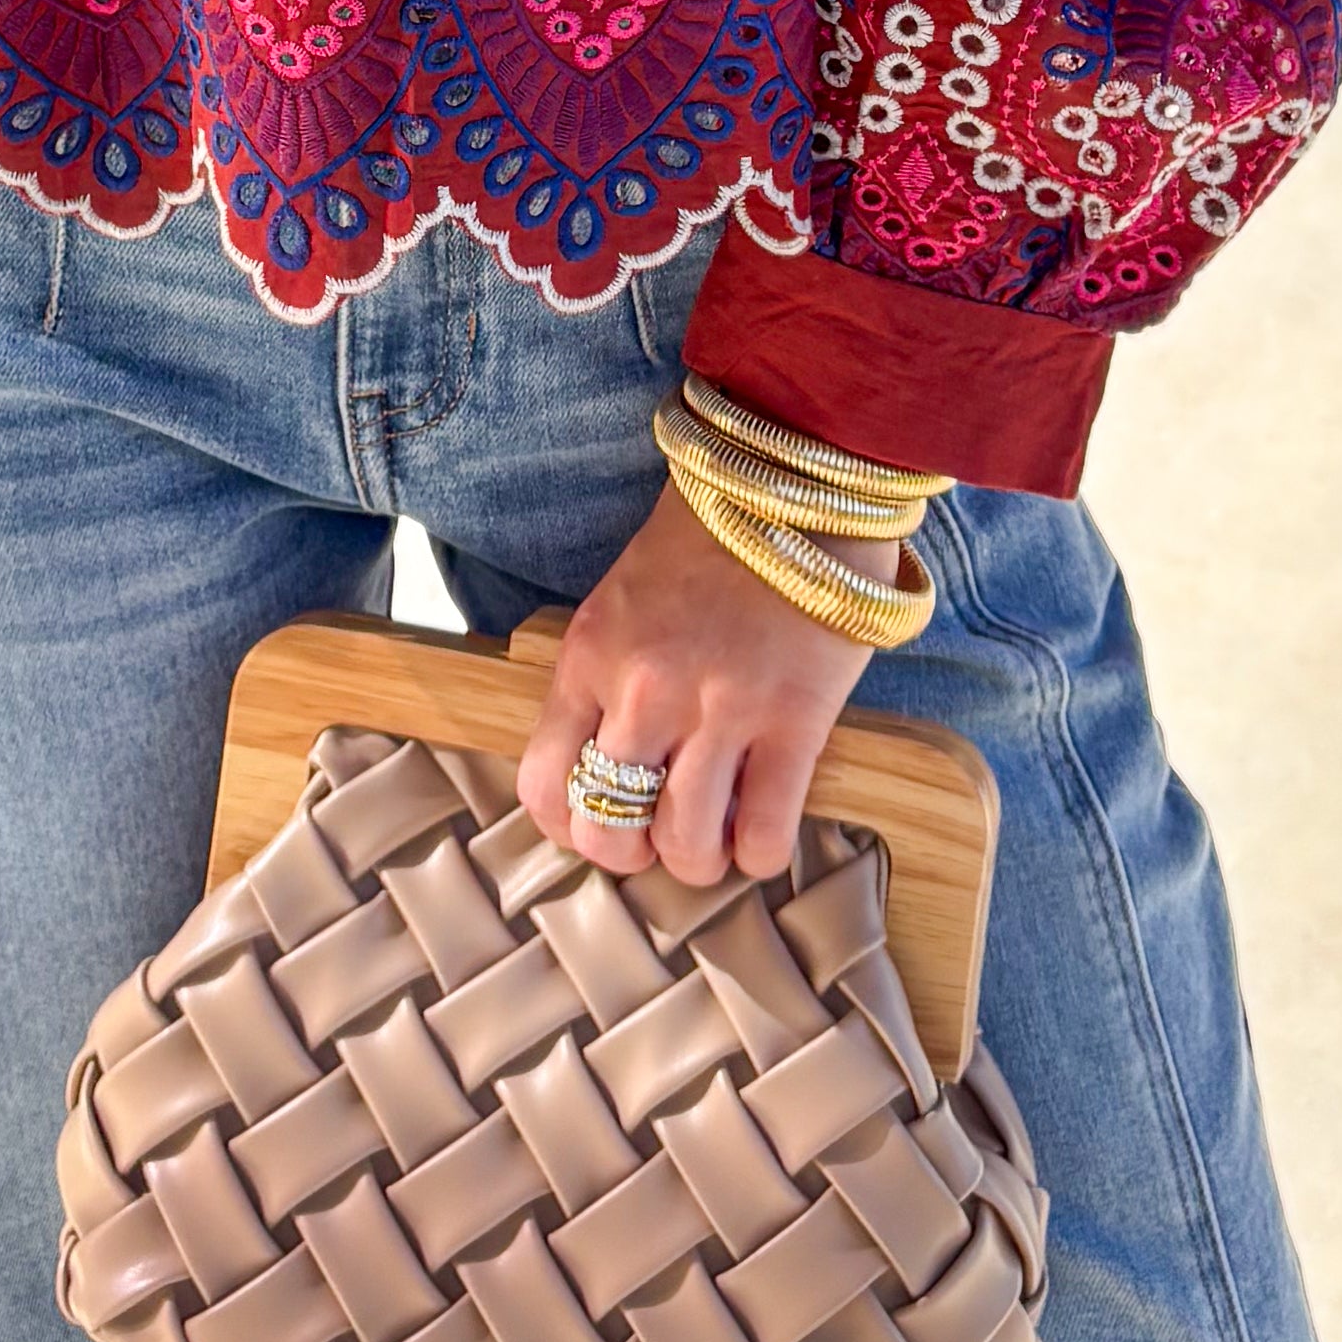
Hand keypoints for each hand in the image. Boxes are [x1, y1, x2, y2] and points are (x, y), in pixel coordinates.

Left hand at [513, 479, 909, 886]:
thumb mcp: (622, 599)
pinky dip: (760, 854)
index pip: (544, 784)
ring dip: (700, 860)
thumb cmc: (710, 539)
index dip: (571, 825)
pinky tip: (764, 833)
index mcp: (589, 656)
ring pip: (685, 846)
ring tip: (718, 838)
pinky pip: (764, 833)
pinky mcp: (795, 720)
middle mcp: (643, 689)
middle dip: (633, 852)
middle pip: (608, 829)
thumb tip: (610, 766)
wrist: (797, 481)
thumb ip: (606, 676)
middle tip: (661, 835)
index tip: (602, 822)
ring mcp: (719, 707)